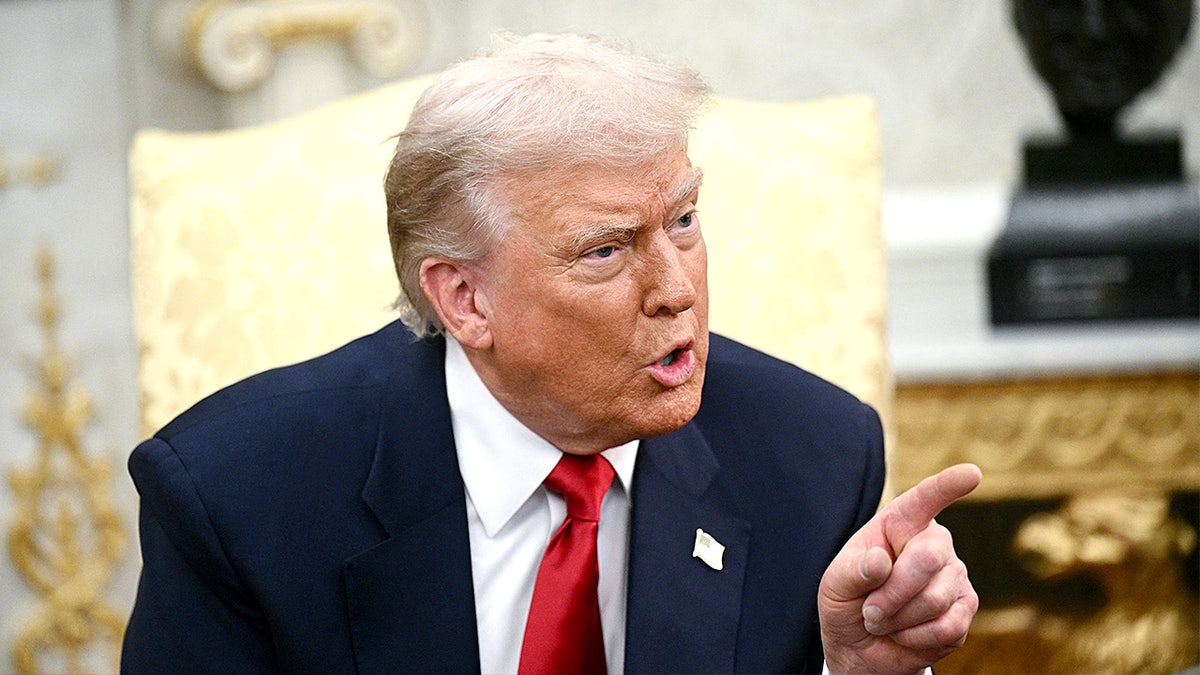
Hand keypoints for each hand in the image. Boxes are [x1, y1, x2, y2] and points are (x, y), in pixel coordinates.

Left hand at [818, 463, 981, 674]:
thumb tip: (881, 562)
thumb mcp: (835, 585)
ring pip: (934, 599)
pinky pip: (946, 628)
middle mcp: (934, 543)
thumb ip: (853, 571)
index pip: (925, 500)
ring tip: (883, 621)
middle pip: (926, 560)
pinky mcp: (966, 609)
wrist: (861, 648)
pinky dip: (915, 638)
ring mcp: (955, 576)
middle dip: (891, 594)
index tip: (971, 473)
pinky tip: (904, 634)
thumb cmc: (848, 604)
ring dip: (898, 620)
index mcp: (900, 524)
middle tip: (869, 611)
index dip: (947, 486)